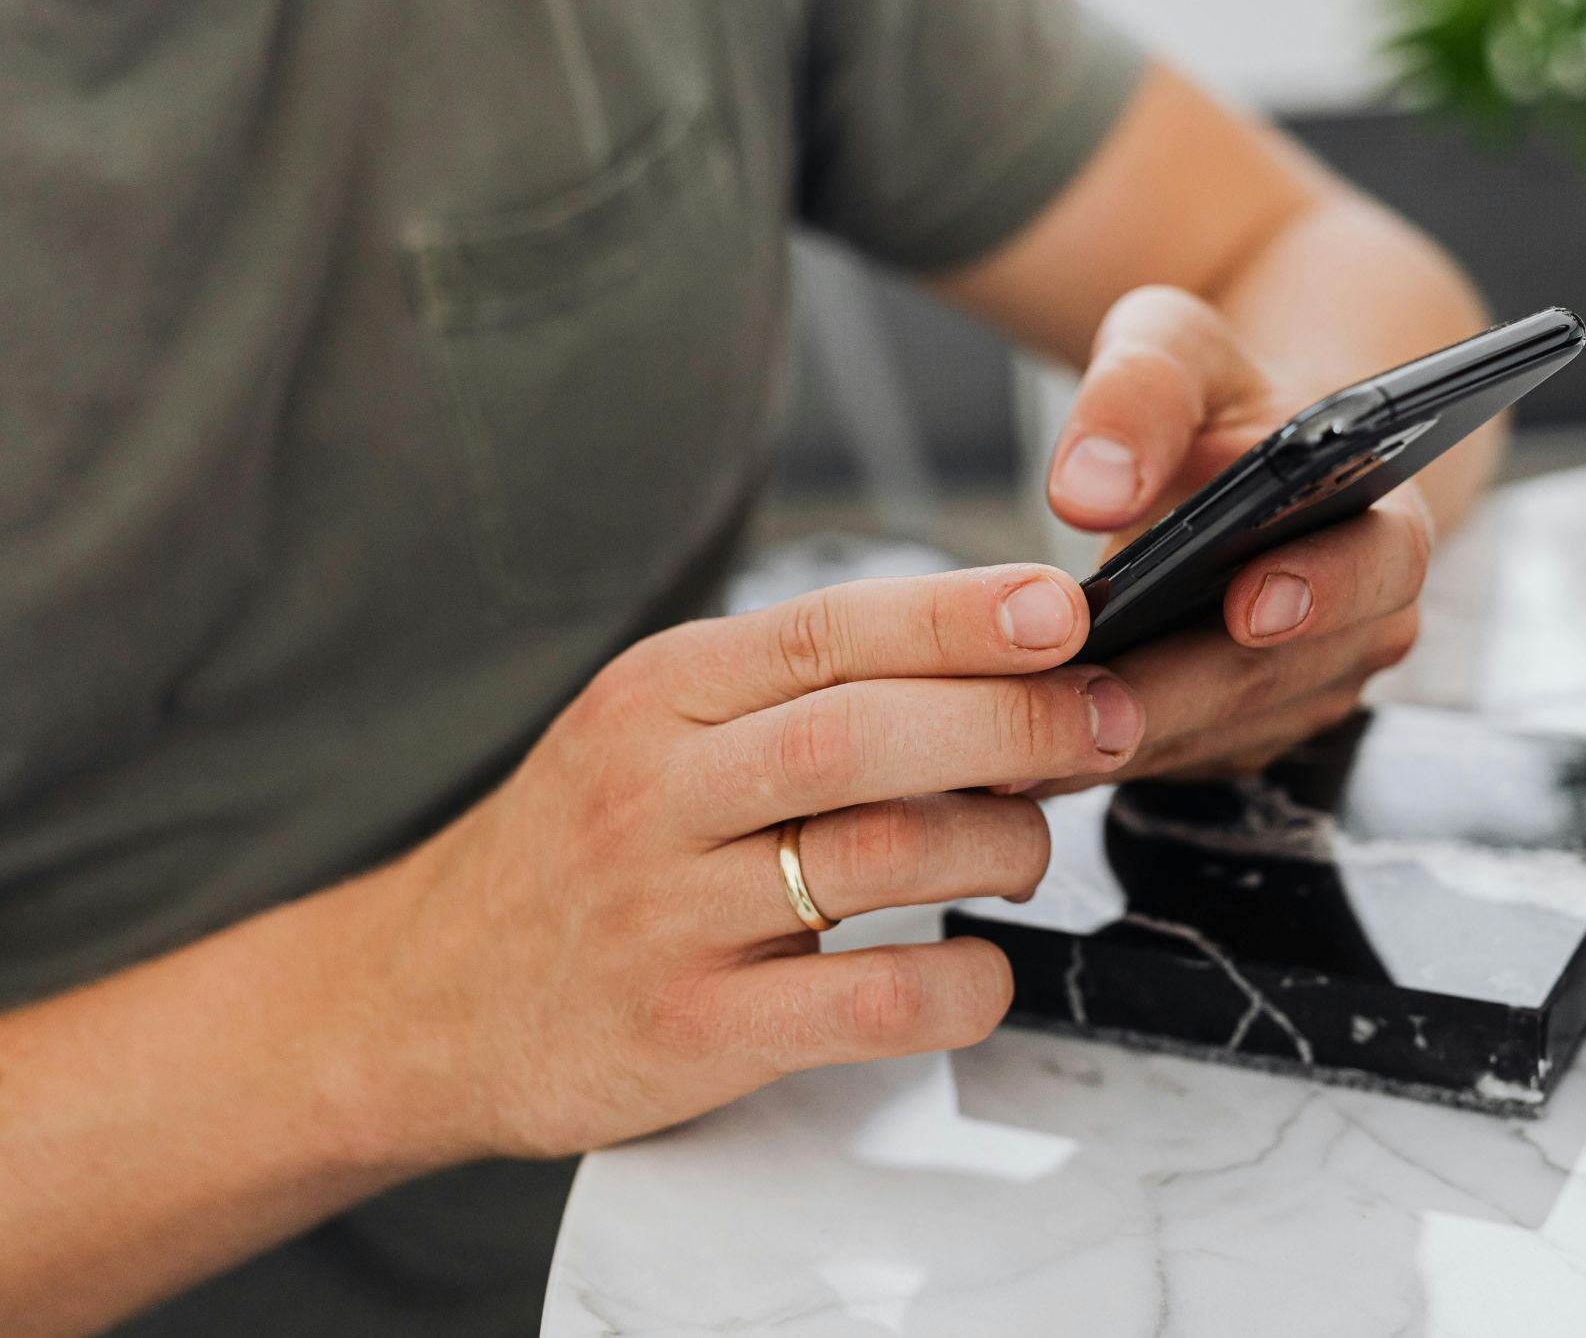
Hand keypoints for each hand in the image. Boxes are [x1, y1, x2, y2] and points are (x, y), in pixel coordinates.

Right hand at [351, 566, 1138, 1162]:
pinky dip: (958, 984)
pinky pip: (863, 1005)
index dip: (959, 615)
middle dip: (1013, 721)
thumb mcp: (651, 733)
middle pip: (862, 734)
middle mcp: (657, 793)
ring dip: (998, 842)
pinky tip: (982, 968)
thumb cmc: (584, 848)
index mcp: (659, 697)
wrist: (426, 997)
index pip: (828, 629)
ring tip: (1032, 846)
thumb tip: (992, 661)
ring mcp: (667, 916)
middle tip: (1102, 723)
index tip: (1066, 608)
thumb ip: (792, 697)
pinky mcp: (689, 1032)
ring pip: (875, 856)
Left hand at [1040, 285, 1430, 785]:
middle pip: (1276, 677)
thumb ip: (1138, 395)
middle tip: (1084, 697)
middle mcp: (1360, 626)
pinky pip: (1170, 758)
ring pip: (1214, 734)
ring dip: (1126, 736)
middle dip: (1176, 692)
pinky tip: (1024, 744)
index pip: (1377, 567)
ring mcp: (1302, 693)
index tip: (1246, 606)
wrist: (1234, 462)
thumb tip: (1087, 487)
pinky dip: (1099, 754)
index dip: (1322, 592)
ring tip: (1028, 724)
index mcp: (1379, 521)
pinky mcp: (1238, 734)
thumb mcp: (1176, 351)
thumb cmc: (1217, 402)